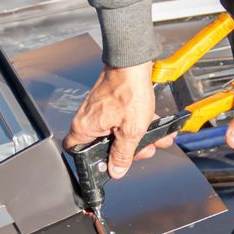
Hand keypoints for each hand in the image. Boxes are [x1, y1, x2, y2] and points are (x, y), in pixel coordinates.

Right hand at [63, 62, 175, 178]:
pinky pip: (123, 120)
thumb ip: (123, 154)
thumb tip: (116, 170)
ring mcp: (100, 110)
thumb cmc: (128, 90)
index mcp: (85, 128)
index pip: (76, 152)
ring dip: (139, 138)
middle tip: (143, 150)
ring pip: (117, 133)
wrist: (134, 62)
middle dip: (128, 150)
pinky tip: (156, 126)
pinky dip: (138, 124)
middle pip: (104, 146)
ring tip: (157, 139)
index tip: (108, 165)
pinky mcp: (111, 103)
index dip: (91, 161)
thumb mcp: (130, 131)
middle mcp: (88, 119)